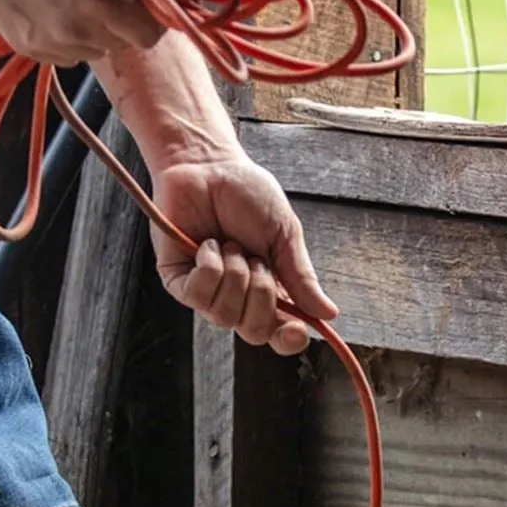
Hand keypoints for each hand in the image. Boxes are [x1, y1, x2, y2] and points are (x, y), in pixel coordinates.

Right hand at [0, 0, 162, 66]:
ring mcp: (50, 44)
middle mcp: (77, 32)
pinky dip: (69, 37)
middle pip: (122, 44)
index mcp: (101, 2)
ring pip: (94, 51)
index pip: (149, 35)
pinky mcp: (28, 47)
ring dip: (95, 31)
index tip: (144, 0)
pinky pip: (65, 54)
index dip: (153, 17)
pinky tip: (56, 6)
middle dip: (123, 21)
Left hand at [149, 151, 337, 354]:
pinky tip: (208, 245)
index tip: (297, 329)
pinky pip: (198, 296)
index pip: (279, 333)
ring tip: (231, 244)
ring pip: (225, 316)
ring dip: (236, 275)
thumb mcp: (284, 234)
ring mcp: (206, 291)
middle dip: (262, 296)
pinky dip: (210, 268)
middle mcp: (237, 297)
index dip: (288, 340)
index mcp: (267, 289)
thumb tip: (328, 313)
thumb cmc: (246, 194)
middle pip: (254, 332)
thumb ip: (301, 276)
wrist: (209, 166)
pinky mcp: (178, 281)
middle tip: (258, 260)